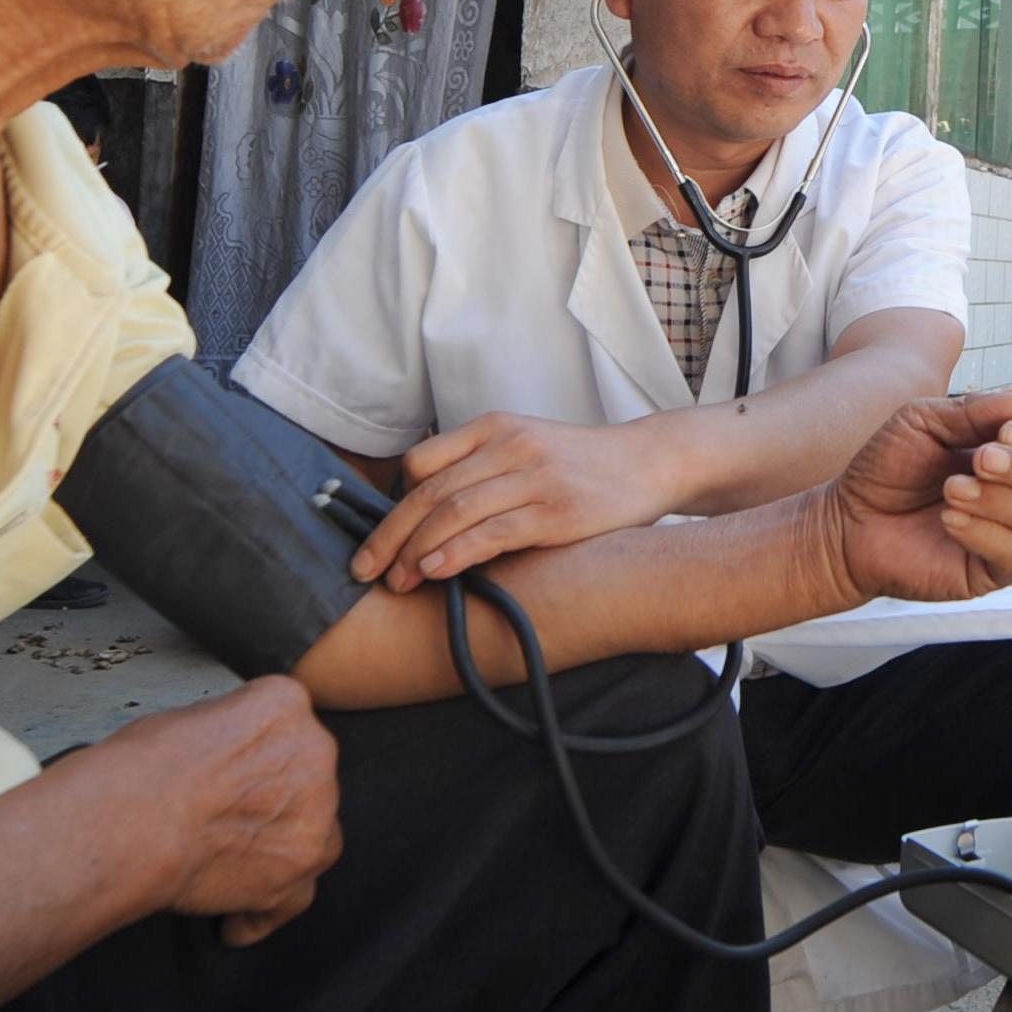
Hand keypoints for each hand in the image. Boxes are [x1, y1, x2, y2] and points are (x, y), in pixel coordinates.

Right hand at [105, 675, 344, 945]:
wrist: (133, 824)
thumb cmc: (142, 770)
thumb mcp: (188, 718)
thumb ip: (230, 732)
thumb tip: (227, 753)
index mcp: (284, 705)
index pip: (286, 718)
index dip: (256, 746)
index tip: (234, 763)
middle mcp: (314, 754)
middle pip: (309, 774)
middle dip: (276, 794)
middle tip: (231, 812)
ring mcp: (315, 816)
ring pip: (317, 832)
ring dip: (284, 846)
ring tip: (238, 863)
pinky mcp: (299, 871)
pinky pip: (298, 895)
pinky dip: (266, 910)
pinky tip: (237, 922)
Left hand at [350, 411, 675, 591]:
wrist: (649, 462)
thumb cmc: (580, 466)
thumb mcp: (525, 449)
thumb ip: (479, 471)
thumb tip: (424, 519)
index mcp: (494, 428)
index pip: (421, 462)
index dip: (391, 505)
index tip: (377, 541)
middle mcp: (510, 446)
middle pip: (429, 490)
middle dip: (389, 535)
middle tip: (362, 571)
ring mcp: (534, 477)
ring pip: (455, 511)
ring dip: (415, 550)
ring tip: (394, 583)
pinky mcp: (558, 511)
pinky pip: (495, 532)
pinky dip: (457, 552)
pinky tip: (435, 572)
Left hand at [819, 388, 1011, 603]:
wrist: (848, 521)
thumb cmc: (887, 469)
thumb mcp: (924, 421)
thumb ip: (976, 409)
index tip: (1004, 432)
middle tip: (981, 460)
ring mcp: (1010, 534)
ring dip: (1001, 501)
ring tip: (951, 490)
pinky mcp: (992, 571)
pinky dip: (987, 533)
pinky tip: (949, 520)